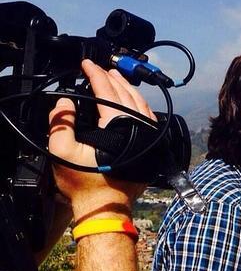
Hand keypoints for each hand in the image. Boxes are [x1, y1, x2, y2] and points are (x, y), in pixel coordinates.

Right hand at [48, 59, 155, 221]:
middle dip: (111, 78)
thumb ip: (60, 123)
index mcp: (117, 125)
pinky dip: (138, 103)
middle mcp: (137, 127)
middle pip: (125, 93)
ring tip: (115, 78)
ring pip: (140, 103)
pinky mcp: (150, 146)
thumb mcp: (62, 152)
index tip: (87, 64)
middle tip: (99, 68)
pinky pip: (147, 116)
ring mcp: (147, 136)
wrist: (105, 206)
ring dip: (126, 88)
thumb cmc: (85, 183)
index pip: (106, 91)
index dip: (95, 75)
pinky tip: (131, 100)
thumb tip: (65, 102)